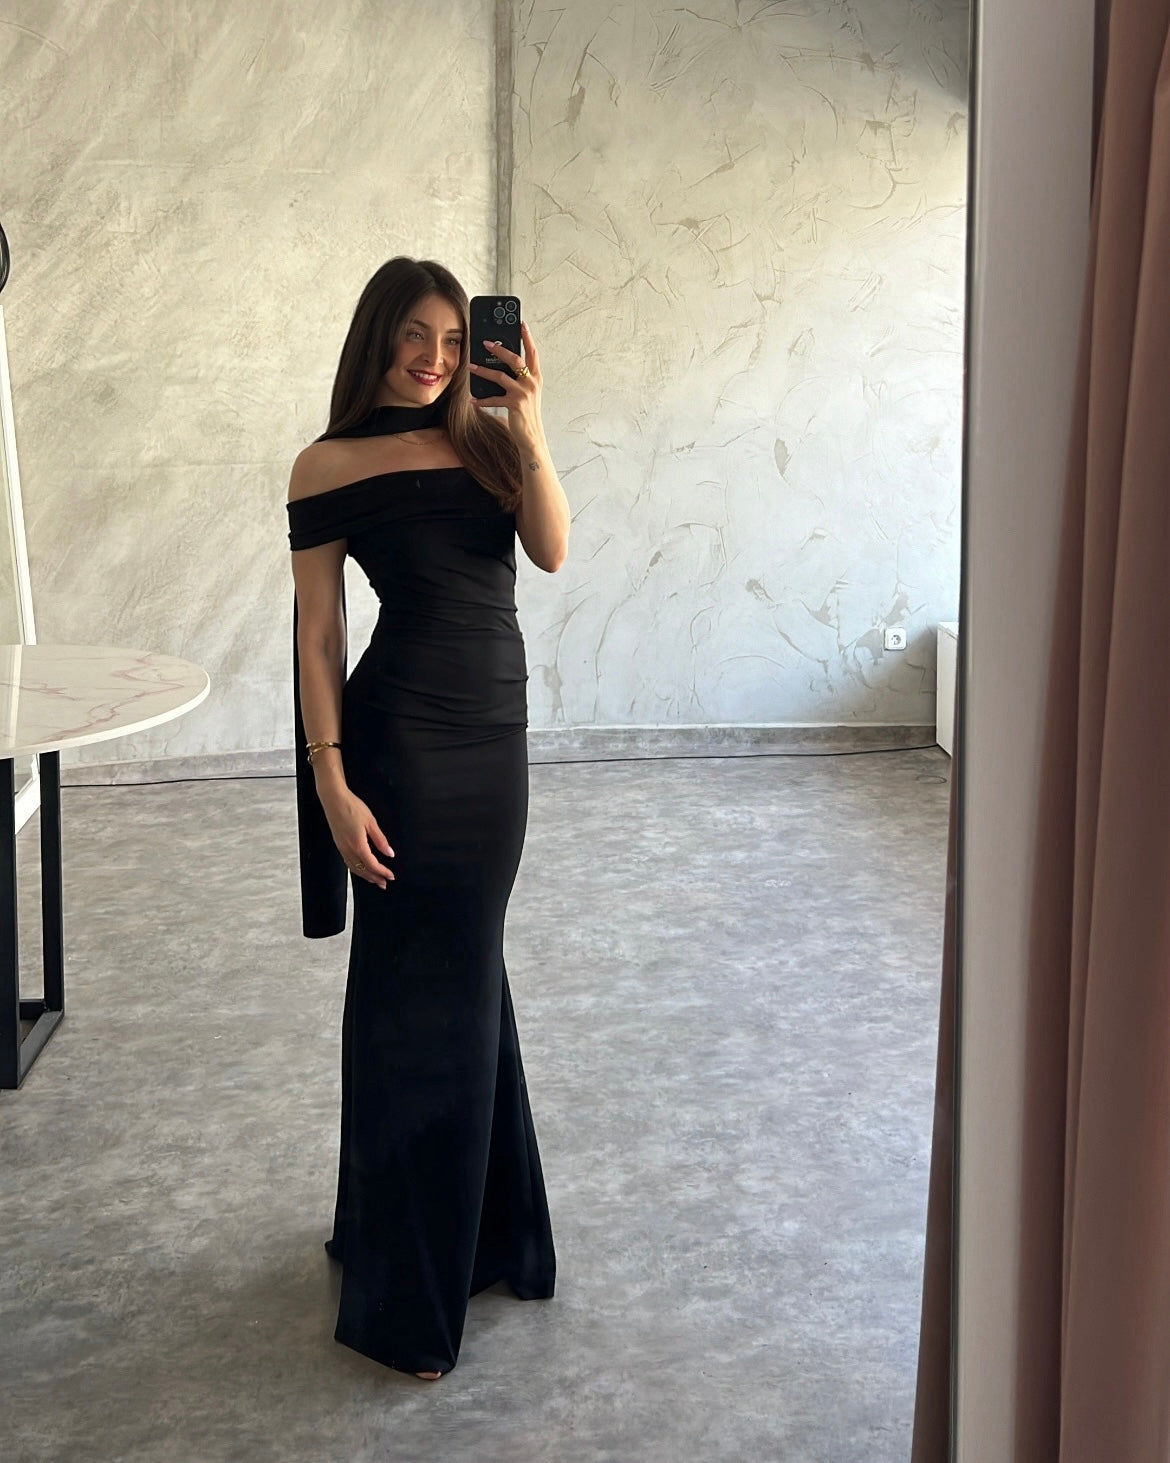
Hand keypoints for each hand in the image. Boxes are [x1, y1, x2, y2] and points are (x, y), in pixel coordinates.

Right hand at [320, 788, 394, 887]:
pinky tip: (361, 868)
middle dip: (375, 878)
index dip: (383, 872)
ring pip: (354, 868)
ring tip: (375, 880)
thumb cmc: (352, 807)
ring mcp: (342, 848)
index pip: (372, 865)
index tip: (391, 876)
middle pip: (363, 870)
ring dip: (365, 876)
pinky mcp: (339, 844)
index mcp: (358, 845)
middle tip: (385, 884)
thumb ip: (381, 840)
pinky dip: (356, 869)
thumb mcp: (371, 822)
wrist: (334, 799)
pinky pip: (348, 862)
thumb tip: (390, 853)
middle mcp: (348, 849)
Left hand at [468, 320, 544, 447]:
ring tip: (471, 367)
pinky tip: (473, 399)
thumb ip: (518, 379)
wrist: (532, 436)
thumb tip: (498, 366)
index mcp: (536, 377)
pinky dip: (482, 400)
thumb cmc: (527, 413)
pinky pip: (494, 399)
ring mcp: (524, 393)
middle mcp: (532, 383)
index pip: (532, 352)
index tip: (521, 323)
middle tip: (485, 342)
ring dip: (483, 371)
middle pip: (515, 359)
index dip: (527, 337)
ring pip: (500, 376)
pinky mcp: (515, 404)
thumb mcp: (526, 393)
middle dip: (499, 349)